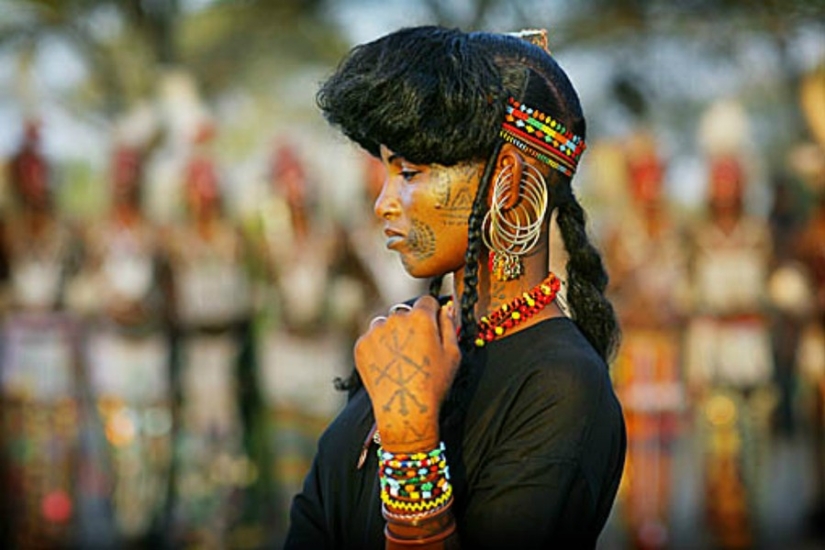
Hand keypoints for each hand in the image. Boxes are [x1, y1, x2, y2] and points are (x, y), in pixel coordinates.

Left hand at [355, 296, 459, 452]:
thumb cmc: (433, 383)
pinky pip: (371, 339)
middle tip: (416, 351)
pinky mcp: (361, 345)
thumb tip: (446, 308)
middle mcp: (395, 319)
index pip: (427, 302)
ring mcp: (375, 331)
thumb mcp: (453, 354)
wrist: (403, 408)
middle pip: (404, 313)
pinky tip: (388, 366)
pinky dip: (378, 348)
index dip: (432, 314)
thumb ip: (449, 325)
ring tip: (400, 360)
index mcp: (421, 318)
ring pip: (385, 325)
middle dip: (410, 325)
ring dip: (392, 335)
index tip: (432, 328)